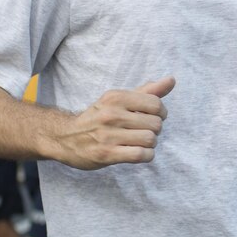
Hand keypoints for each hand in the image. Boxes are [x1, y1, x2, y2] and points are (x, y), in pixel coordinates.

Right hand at [51, 77, 174, 169]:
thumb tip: (172, 80)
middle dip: (155, 130)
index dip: (161, 113)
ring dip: (150, 144)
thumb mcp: (119, 100)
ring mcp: (108, 135)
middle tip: (144, 131)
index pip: (155, 104)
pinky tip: (138, 153)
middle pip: (156, 124)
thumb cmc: (99, 117)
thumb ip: (147, 91)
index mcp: (116, 97)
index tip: (153, 117)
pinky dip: (146, 156)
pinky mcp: (106, 154)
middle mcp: (111, 114)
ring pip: (150, 140)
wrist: (65, 137)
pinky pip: (140, 155)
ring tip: (140, 142)